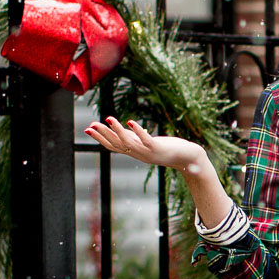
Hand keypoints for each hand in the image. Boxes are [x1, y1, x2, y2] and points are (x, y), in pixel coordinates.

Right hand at [84, 115, 205, 174]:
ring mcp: (148, 152)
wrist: (190, 159)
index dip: (100, 139)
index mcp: (136, 153)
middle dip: (103, 135)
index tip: (88, 129)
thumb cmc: (172, 151)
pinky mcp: (158, 148)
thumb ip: (138, 138)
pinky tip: (131, 122)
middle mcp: (139, 154)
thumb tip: (127, 128)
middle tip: (90, 125)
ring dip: (117, 131)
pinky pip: (146, 140)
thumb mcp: (151, 144)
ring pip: (128, 143)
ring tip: (109, 118)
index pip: (114, 146)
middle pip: (117, 145)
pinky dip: (138, 132)